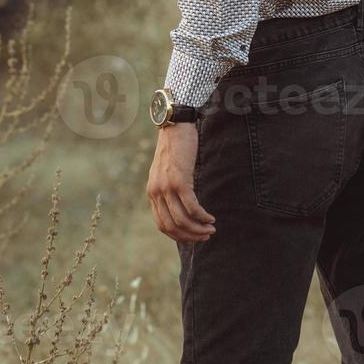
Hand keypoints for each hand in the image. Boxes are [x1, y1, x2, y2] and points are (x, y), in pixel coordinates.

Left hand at [146, 122, 215, 242]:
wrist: (175, 126)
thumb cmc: (175, 148)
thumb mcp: (166, 172)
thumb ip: (169, 189)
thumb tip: (181, 207)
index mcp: (152, 192)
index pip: (162, 225)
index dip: (179, 235)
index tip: (193, 237)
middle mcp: (156, 192)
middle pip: (172, 226)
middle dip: (190, 236)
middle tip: (206, 236)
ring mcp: (166, 187)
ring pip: (182, 220)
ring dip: (198, 228)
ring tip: (211, 228)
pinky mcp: (179, 180)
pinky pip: (191, 207)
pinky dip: (202, 216)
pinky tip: (210, 217)